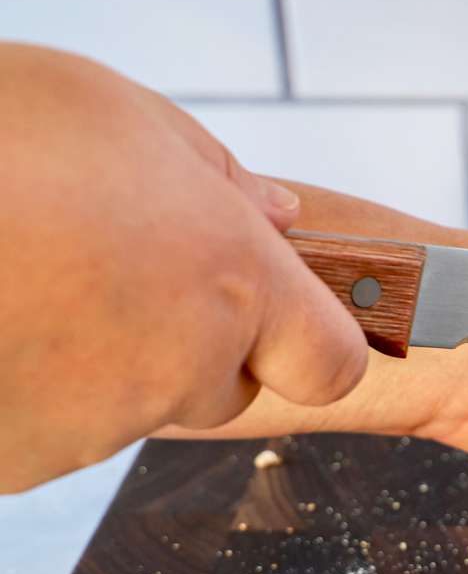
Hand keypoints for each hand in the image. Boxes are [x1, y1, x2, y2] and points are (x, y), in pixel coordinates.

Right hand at [0, 44, 366, 492]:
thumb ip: (219, 174)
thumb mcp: (118, 113)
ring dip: (96, 356)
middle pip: (223, 385)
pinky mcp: (24, 460)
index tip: (276, 312)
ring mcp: (101, 423)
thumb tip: (279, 214)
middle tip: (108, 269)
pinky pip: (47, 430)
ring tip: (26, 274)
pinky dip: (27, 386)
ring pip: (129, 404)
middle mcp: (184, 365)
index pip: (331, 363)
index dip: (308, 340)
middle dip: (189, 342)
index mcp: (235, 282)